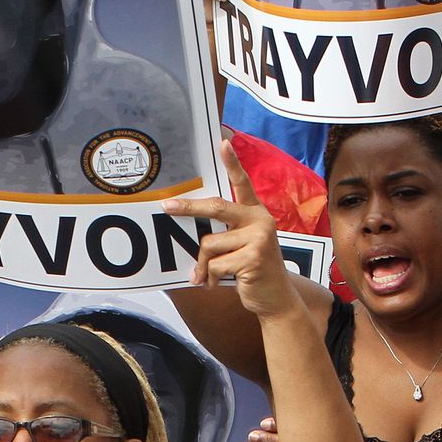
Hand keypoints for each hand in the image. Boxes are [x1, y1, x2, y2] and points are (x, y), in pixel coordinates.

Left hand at [163, 142, 299, 316]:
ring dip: (203, 263)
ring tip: (211, 274)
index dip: (233, 163)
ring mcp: (259, 238)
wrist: (275, 298)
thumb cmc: (251, 269)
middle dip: (188, 208)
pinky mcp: (253, 258)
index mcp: (255, 213)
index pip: (243, 183)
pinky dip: (210, 277)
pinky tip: (218, 283)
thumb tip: (190, 228)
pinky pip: (215, 264)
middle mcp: (260, 220)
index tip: (223, 142)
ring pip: (209, 243)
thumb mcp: (242, 244)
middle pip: (216, 207)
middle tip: (166, 207)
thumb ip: (224, 232)